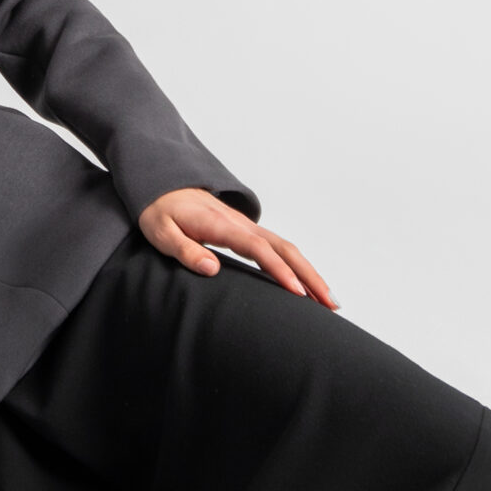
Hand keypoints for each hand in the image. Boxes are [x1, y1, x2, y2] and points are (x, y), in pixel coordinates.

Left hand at [137, 188, 337, 308]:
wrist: (162, 186)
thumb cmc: (159, 212)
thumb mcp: (161, 233)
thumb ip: (185, 250)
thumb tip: (212, 268)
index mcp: (222, 226)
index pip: (259, 250)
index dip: (280, 271)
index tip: (298, 293)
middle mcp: (241, 224)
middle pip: (285, 249)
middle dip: (310, 276)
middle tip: (331, 303)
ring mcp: (247, 227)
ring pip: (287, 249)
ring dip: (310, 273)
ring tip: (329, 300)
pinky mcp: (247, 232)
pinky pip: (279, 249)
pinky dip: (298, 266)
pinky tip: (306, 285)